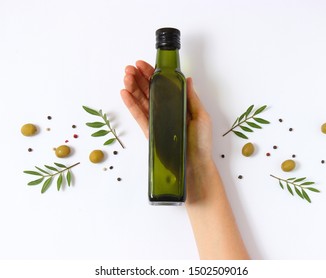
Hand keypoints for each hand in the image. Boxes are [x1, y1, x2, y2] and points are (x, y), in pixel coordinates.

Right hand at [121, 60, 212, 174]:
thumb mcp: (201, 116)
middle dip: (139, 78)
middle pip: (149, 91)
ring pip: (141, 101)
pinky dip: (131, 105)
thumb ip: (191, 97)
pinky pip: (138, 116)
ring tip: (126, 77)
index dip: (152, 74)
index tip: (143, 64)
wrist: (194, 165)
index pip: (163, 86)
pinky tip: (125, 93)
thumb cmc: (201, 142)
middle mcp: (166, 111)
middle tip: (129, 68)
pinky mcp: (150, 131)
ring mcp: (156, 121)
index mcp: (178, 105)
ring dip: (132, 88)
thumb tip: (187, 78)